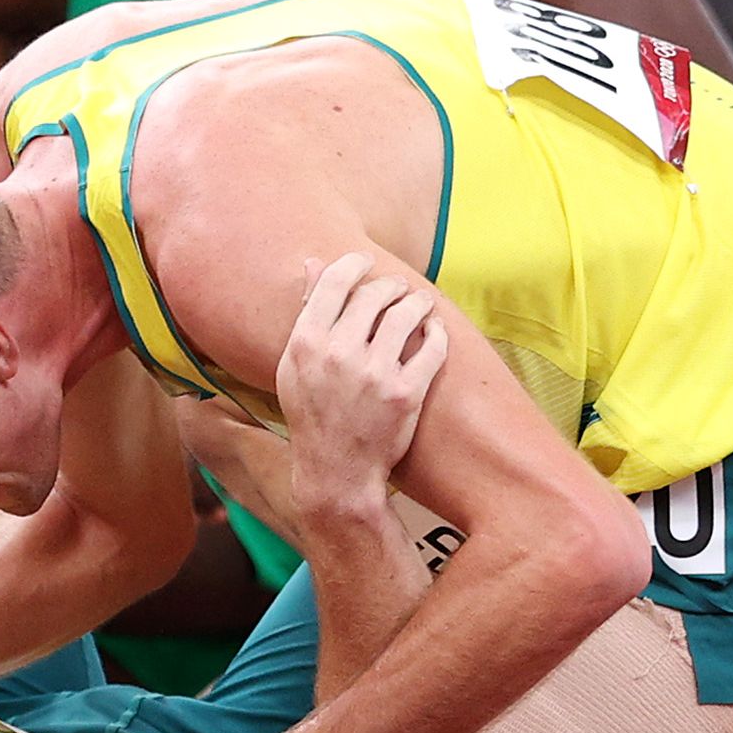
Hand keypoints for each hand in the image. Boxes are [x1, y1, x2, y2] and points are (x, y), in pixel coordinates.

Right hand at [276, 253, 444, 511]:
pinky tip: (434, 332)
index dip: (355, 263)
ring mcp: (374, 374)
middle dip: (391, 285)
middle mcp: (338, 355)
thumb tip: (313, 262)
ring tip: (420, 306)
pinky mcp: (405, 393)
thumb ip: (307, 313)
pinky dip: (437, 334)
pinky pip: (432, 347)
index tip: (367, 261)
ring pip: (407, 314)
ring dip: (418, 303)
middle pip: (374, 294)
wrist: (336, 471)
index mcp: (306, 344)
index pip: (336, 282)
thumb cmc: (313, 414)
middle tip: (398, 289)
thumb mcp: (295, 365)